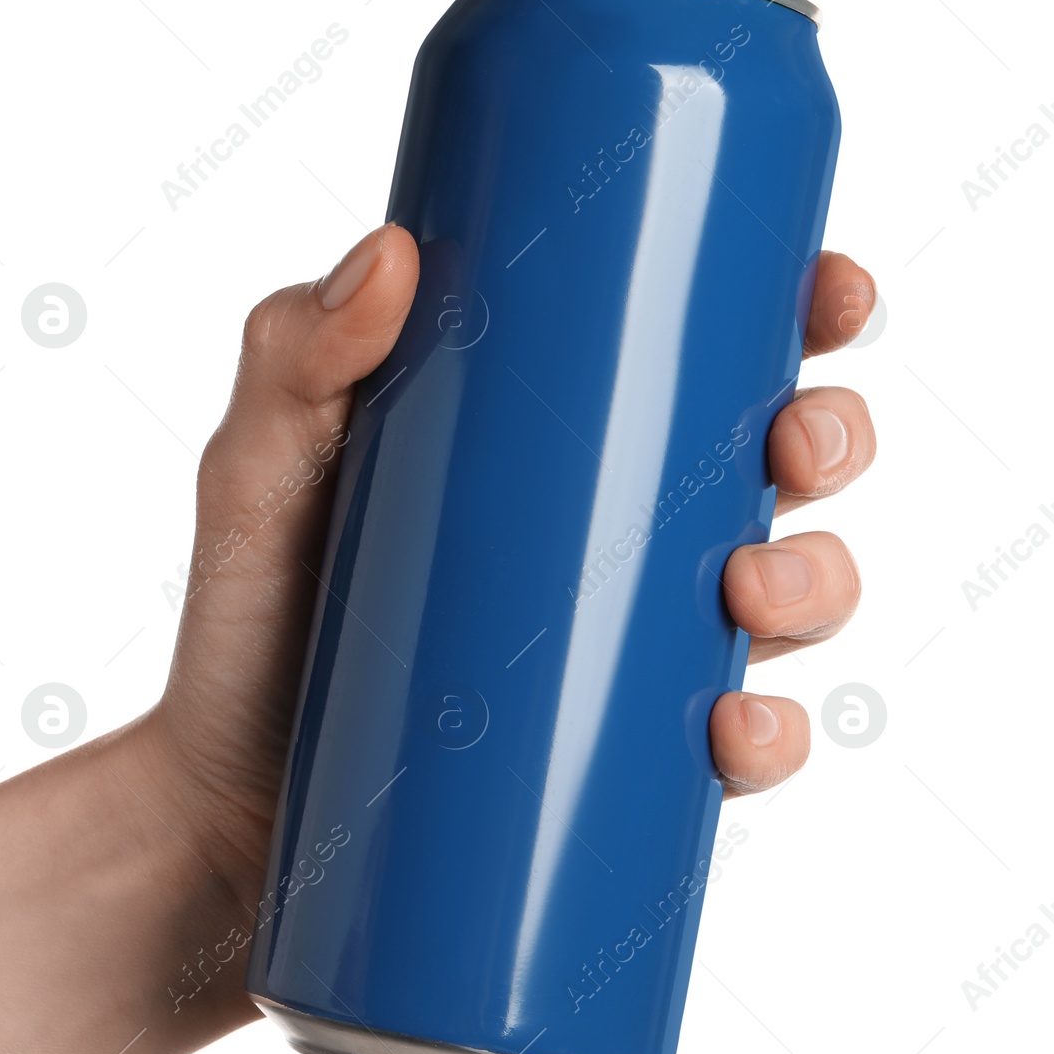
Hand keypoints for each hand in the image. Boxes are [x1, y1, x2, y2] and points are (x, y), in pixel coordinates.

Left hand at [146, 226, 876, 887]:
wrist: (226, 800)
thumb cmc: (250, 617)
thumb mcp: (259, 471)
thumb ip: (295, 358)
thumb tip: (391, 253)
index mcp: (554, 429)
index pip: (701, 347)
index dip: (799, 309)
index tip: (826, 293)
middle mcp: (611, 526)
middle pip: (775, 462)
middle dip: (827, 438)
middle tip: (789, 448)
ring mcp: (621, 640)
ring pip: (785, 593)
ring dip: (816, 582)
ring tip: (749, 590)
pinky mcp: (618, 751)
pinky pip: (734, 740)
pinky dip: (764, 735)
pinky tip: (737, 727)